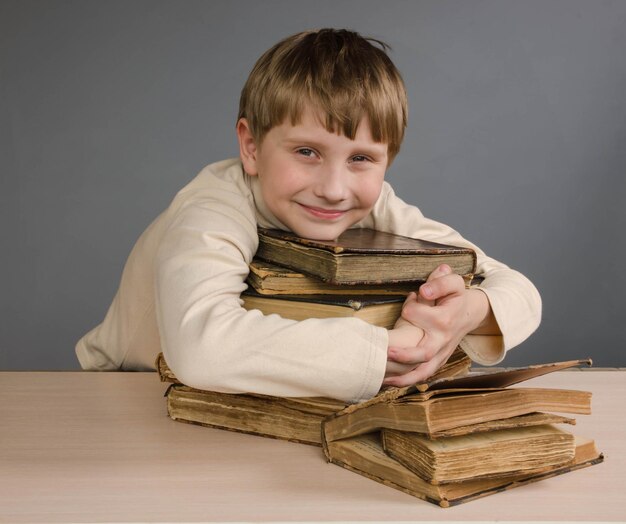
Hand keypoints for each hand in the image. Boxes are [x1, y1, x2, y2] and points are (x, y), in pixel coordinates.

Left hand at [383, 264, 491, 386]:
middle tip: (387, 351)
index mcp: (446, 319)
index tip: (410, 298)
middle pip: (425, 352)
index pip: (421, 315)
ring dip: (403, 377)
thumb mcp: (454, 283)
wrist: (471, 313)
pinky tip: (388, 382)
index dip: (411, 306)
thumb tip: (424, 290)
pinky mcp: (437, 362)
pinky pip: (422, 375)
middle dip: (405, 354)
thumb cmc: (456, 297)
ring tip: (384, 378)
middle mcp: (443, 340)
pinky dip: (406, 381)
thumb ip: (440, 282)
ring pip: (423, 371)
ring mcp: (440, 353)